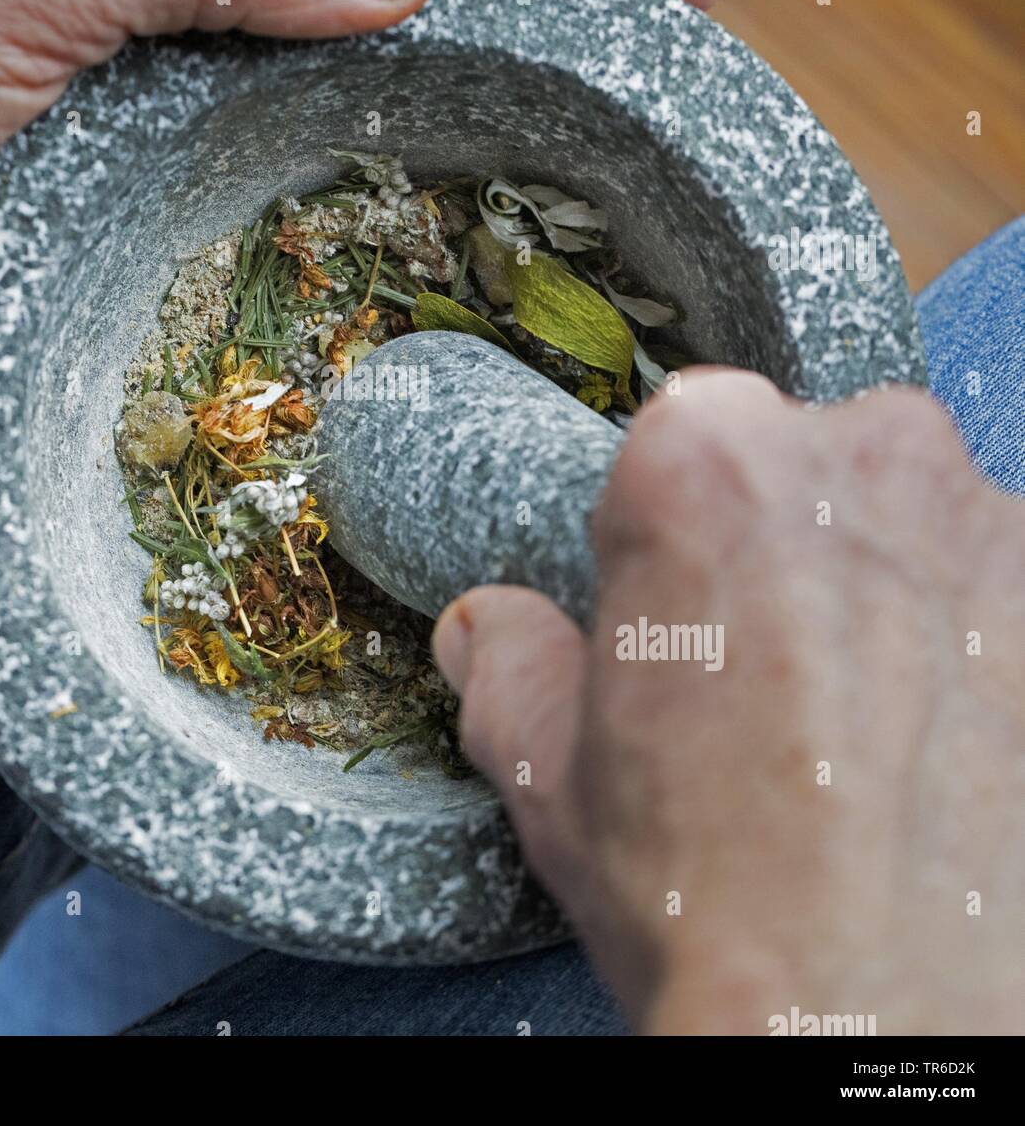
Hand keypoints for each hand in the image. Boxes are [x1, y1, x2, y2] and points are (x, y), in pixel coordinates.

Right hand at [433, 370, 1024, 1034]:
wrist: (876, 1022)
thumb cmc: (709, 886)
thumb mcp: (544, 766)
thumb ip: (507, 659)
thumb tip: (489, 627)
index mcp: (706, 459)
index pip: (682, 441)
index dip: (671, 535)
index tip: (676, 607)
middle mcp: (858, 454)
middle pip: (804, 463)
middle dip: (781, 540)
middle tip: (761, 665)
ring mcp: (982, 522)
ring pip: (909, 517)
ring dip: (882, 581)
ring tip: (856, 712)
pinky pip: (994, 587)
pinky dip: (969, 637)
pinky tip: (937, 738)